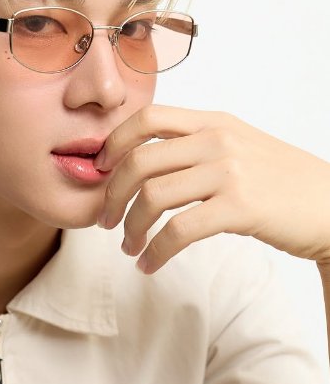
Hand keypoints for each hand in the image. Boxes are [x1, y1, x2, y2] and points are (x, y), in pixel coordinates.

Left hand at [94, 105, 329, 274]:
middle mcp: (218, 140)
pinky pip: (178, 231)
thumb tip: (145, 163)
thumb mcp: (240, 148)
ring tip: (129, 248)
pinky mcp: (240, 207)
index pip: (148, 118)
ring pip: (153, 196)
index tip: (100, 171)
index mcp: (214, 122)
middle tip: (106, 221)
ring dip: (131, 228)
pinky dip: (156, 252)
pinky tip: (150, 265)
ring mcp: (230, 172)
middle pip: (139, 160)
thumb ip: (198, 147)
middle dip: (112, 195)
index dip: (114, 143)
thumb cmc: (283, 184)